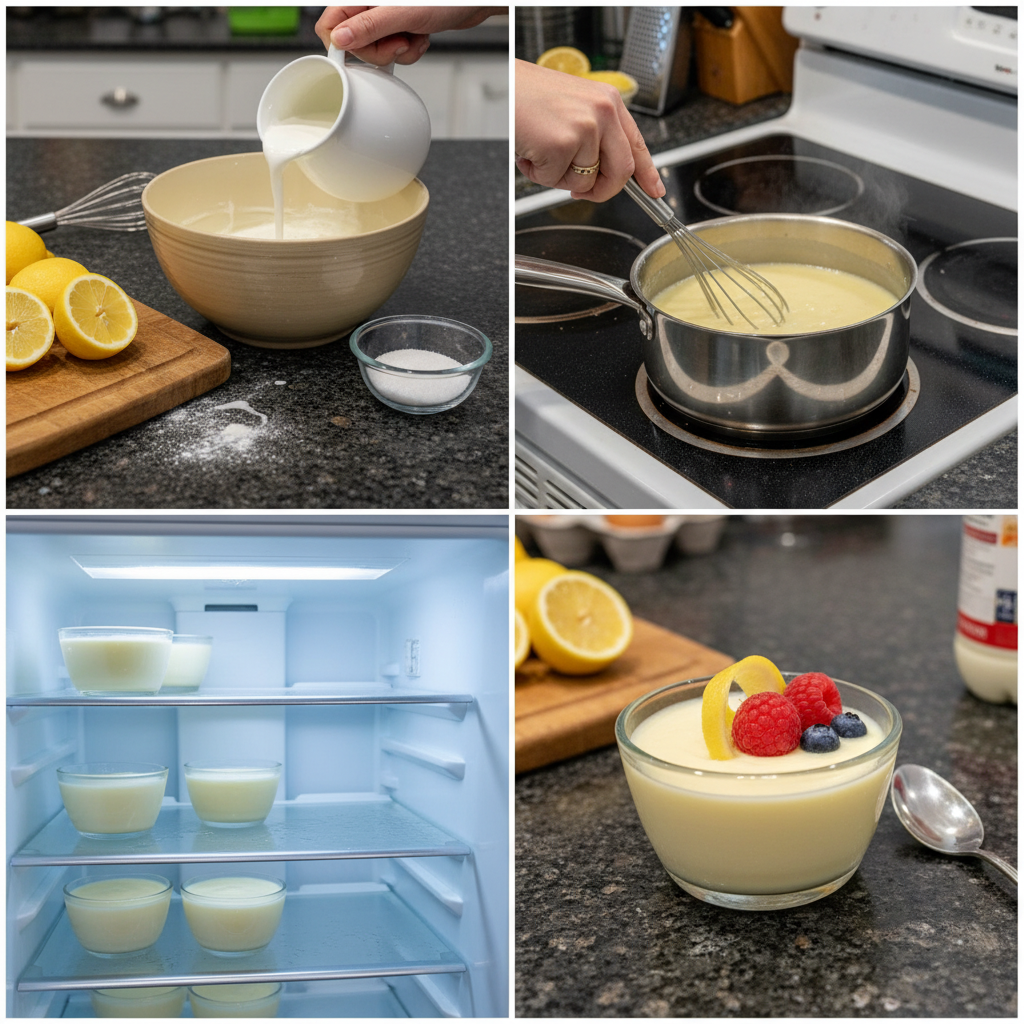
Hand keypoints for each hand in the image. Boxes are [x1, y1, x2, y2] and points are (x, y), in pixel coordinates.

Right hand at [316, 6, 504, 65]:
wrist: (470, 0)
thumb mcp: (402, 14)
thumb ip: (369, 27)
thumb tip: (341, 39)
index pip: (329, 24)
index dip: (342, 44)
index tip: (359, 52)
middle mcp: (367, 6)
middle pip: (353, 42)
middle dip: (379, 51)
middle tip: (399, 43)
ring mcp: (382, 17)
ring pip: (374, 49)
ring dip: (397, 52)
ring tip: (414, 38)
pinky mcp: (396, 27)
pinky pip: (391, 50)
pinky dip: (407, 51)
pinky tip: (419, 38)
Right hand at [514, 61, 663, 202]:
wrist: (502, 84)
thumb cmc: (531, 97)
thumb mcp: (576, 109)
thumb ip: (596, 138)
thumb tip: (601, 175)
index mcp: (609, 102)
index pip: (637, 145)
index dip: (647, 173)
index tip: (655, 191)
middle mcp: (602, 113)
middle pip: (620, 171)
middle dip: (602, 190)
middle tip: (581, 191)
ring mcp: (584, 129)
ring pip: (584, 181)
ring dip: (559, 177)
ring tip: (542, 150)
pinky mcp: (562, 145)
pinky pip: (555, 180)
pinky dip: (538, 174)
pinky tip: (530, 151)